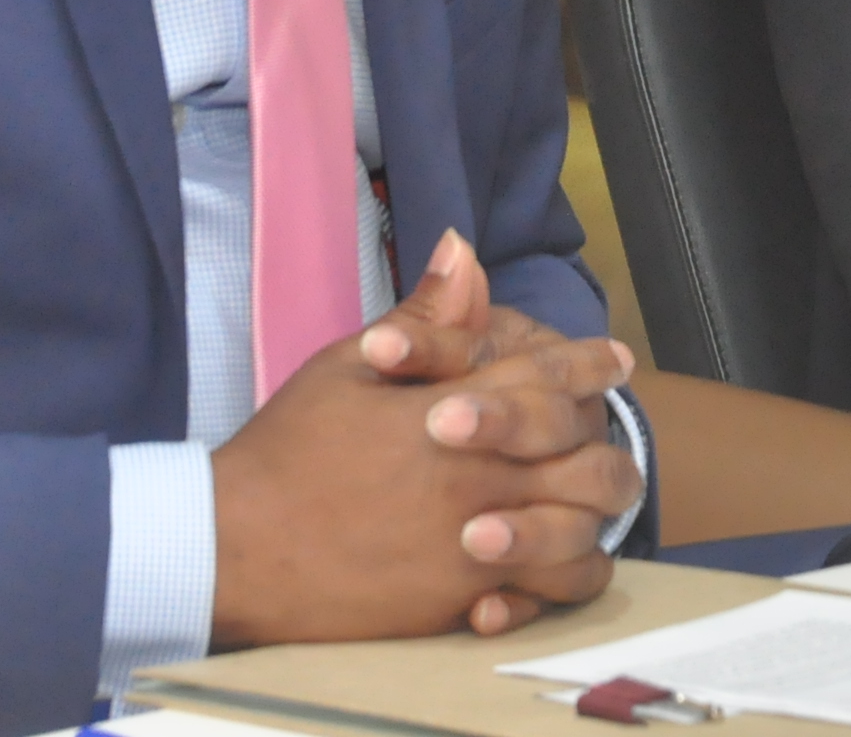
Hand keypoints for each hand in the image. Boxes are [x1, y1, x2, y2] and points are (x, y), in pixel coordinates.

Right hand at [209, 232, 640, 647]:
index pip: (547, 377)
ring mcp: (475, 547)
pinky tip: (546, 568)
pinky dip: (555, 586)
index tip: (613, 359)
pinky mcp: (458, 601)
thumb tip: (463, 249)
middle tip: (611, 432)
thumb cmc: (288, 450)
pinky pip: (542, 601)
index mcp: (456, 411)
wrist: (237, 546)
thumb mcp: (348, 365)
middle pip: (586, 459)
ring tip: (587, 503)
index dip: (588, 364)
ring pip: (581, 536)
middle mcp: (480, 478)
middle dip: (607, 440)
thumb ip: (424, 316)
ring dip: (592, 515)